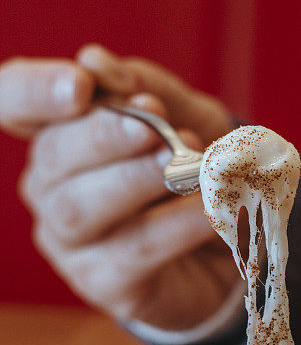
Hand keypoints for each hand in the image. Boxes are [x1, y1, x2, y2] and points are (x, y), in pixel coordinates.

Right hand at [0, 44, 242, 333]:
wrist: (234, 243)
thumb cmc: (197, 174)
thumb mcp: (188, 118)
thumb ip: (150, 90)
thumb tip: (97, 61)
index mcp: (59, 136)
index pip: (14, 102)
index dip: (34, 90)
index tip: (82, 83)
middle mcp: (51, 187)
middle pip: (52, 156)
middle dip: (102, 137)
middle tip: (151, 126)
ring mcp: (70, 241)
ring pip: (80, 208)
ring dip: (133, 182)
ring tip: (181, 169)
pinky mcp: (103, 282)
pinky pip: (133, 250)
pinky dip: (174, 227)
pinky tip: (207, 213)